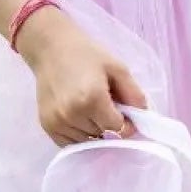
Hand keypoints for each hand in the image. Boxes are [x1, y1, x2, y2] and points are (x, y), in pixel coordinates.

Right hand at [19, 7, 149, 145]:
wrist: (51, 49)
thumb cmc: (87, 55)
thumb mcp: (117, 68)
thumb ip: (134, 94)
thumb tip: (143, 118)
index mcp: (92, 99)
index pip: (118, 129)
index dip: (127, 124)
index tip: (126, 114)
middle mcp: (72, 114)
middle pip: (103, 136)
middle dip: (111, 126)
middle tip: (108, 106)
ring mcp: (57, 122)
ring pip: (87, 142)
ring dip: (96, 132)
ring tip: (93, 110)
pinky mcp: (47, 125)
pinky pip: (70, 143)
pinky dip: (80, 136)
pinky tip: (81, 118)